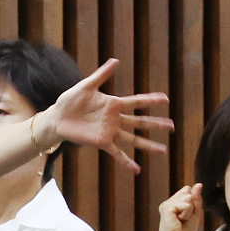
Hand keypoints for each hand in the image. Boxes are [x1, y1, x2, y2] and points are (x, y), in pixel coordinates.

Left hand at [43, 58, 171, 173]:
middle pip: (140, 122)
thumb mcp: (86, 86)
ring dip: (148, 145)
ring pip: (133, 139)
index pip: (137, 101)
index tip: (165, 99)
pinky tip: (137, 170)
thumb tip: (116, 60)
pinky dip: (126, 162)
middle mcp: (115, 119)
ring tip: (163, 151)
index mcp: (113, 104)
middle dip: (156, 124)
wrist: (57, 117)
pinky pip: (116, 153)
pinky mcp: (101, 142)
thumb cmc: (70, 101)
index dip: (151, 100)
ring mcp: (109, 132)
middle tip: (172, 126)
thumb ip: (101, 75)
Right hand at [156, 183, 203, 230]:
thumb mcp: (195, 213)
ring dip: (189, 211)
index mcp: (175, 202)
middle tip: (184, 219)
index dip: (193, 201)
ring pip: (188, 197)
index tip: (187, 215)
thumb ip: (196, 199)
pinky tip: (179, 220)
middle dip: (191, 205)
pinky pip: (185, 204)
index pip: (188, 190)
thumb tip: (198, 184)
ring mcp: (167, 204)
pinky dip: (186, 213)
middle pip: (188, 192)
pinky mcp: (167, 207)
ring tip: (181, 220)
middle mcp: (170, 201)